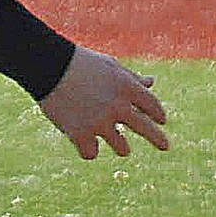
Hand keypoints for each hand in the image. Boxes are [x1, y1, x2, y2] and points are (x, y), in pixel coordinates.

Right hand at [38, 46, 168, 159]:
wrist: (49, 66)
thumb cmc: (80, 63)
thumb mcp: (110, 66)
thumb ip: (131, 78)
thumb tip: (152, 82)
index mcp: (127, 87)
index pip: (152, 106)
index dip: (158, 114)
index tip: (162, 121)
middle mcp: (118, 106)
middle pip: (146, 129)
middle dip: (158, 139)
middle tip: (166, 146)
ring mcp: (99, 122)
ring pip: (122, 147)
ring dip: (121, 147)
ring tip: (122, 148)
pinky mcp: (80, 134)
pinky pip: (92, 153)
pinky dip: (90, 149)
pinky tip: (88, 146)